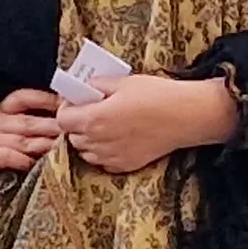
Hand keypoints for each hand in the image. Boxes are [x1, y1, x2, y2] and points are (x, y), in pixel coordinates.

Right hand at [0, 91, 62, 194]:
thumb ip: (20, 128)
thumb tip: (53, 129)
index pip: (25, 96)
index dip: (48, 99)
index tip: (70, 103)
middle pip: (34, 120)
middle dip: (58, 125)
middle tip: (81, 131)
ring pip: (26, 138)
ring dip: (48, 143)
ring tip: (68, 149)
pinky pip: (10, 156)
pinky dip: (25, 160)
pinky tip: (39, 165)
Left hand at [56, 74, 240, 175]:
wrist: (185, 117)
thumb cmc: (156, 95)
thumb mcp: (122, 82)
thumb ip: (96, 85)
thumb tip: (81, 87)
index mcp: (94, 119)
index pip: (62, 119)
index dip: (66, 108)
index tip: (77, 101)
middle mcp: (98, 142)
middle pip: (72, 136)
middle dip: (77, 123)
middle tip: (93, 110)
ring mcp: (111, 157)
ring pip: (85, 151)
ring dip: (88, 138)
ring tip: (106, 124)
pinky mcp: (124, 166)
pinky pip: (102, 161)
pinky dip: (103, 151)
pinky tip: (118, 137)